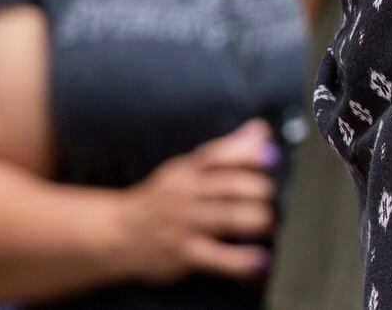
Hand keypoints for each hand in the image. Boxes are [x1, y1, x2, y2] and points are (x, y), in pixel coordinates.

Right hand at [116, 119, 277, 284]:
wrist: (116, 234)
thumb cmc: (163, 199)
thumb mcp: (189, 168)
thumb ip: (228, 149)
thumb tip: (261, 129)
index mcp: (188, 171)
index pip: (217, 156)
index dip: (246, 155)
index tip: (271, 157)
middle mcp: (186, 195)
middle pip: (227, 186)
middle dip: (257, 190)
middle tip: (275, 195)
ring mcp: (183, 225)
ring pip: (225, 218)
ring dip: (254, 219)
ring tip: (270, 222)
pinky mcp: (182, 254)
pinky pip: (216, 257)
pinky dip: (240, 260)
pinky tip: (260, 261)